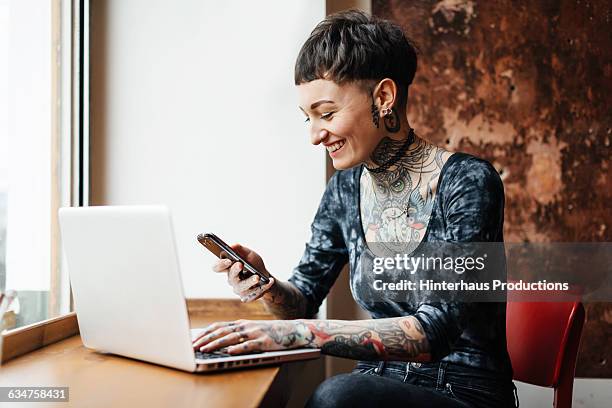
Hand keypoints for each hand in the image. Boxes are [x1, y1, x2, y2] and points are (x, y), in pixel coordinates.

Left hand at [192, 319, 311, 354]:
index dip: (205, 332)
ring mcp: (255, 333)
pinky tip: (229, 352)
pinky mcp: (264, 341)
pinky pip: (249, 345)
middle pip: (222, 332)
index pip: (219, 326)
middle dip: (205, 339)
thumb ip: (238, 333)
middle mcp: (246, 326)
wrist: (292, 330)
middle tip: (192, 346)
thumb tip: (220, 341)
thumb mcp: (252, 329)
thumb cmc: (270, 332)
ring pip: (232, 338)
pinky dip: (238, 348)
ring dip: (217, 344)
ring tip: (204, 350)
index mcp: (241, 323)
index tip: (193, 339)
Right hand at [212, 243, 275, 301]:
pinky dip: (264, 287)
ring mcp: (239, 290)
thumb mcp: (249, 254)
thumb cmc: (254, 264)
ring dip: (250, 282)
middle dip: (235, 271)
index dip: (220, 264)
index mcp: (228, 268)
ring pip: (242, 288)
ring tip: (258, 277)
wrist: (265, 277)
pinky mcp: (248, 297)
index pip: (217, 267)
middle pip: (230, 277)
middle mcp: (232, 280)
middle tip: (240, 264)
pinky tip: (269, 281)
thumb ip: (240, 249)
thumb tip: (233, 246)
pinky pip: (255, 293)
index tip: (228, 260)